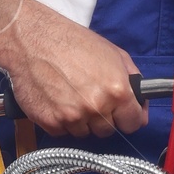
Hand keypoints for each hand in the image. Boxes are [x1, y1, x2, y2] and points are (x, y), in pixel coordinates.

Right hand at [0, 0, 143, 136]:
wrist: (32, 39)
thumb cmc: (72, 42)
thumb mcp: (113, 54)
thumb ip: (133, 81)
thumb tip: (141, 105)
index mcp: (117, 91)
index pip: (133, 124)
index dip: (127, 118)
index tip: (121, 114)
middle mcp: (96, 107)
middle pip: (107, 131)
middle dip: (102, 118)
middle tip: (90, 98)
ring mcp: (72, 117)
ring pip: (84, 133)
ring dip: (80, 121)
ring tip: (70, 96)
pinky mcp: (50, 122)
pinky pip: (62, 132)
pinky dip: (60, 120)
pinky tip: (56, 100)